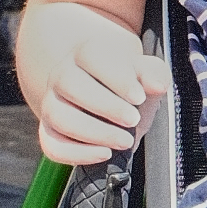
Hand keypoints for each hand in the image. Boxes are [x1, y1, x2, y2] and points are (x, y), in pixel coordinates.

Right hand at [32, 20, 169, 167]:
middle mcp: (62, 75)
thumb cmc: (128, 81)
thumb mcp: (146, 72)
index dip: (117, 78)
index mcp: (86, 53)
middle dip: (106, 106)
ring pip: (58, 117)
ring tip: (125, 141)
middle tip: (134, 120)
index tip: (139, 97)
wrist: (108, 94)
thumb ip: (154, 74)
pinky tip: (105, 154)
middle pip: (70, 85)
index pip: (93, 57)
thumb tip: (157, 85)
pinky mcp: (49, 131)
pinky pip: (52, 145)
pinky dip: (77, 154)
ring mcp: (52, 103)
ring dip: (94, 133)